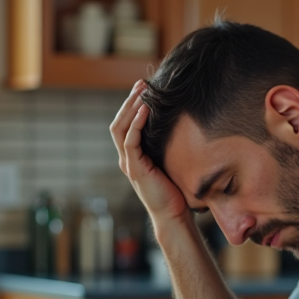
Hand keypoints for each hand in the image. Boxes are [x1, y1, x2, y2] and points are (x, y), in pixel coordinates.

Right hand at [109, 80, 188, 226]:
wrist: (173, 214)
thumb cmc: (175, 191)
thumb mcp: (169, 162)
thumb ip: (166, 146)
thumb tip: (180, 125)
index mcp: (132, 156)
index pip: (125, 124)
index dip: (131, 106)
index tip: (143, 89)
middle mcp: (126, 158)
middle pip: (119, 122)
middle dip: (129, 101)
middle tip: (141, 84)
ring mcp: (128, 163)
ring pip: (120, 129)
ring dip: (130, 108)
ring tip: (141, 91)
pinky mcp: (135, 169)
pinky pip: (130, 141)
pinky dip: (136, 123)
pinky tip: (146, 110)